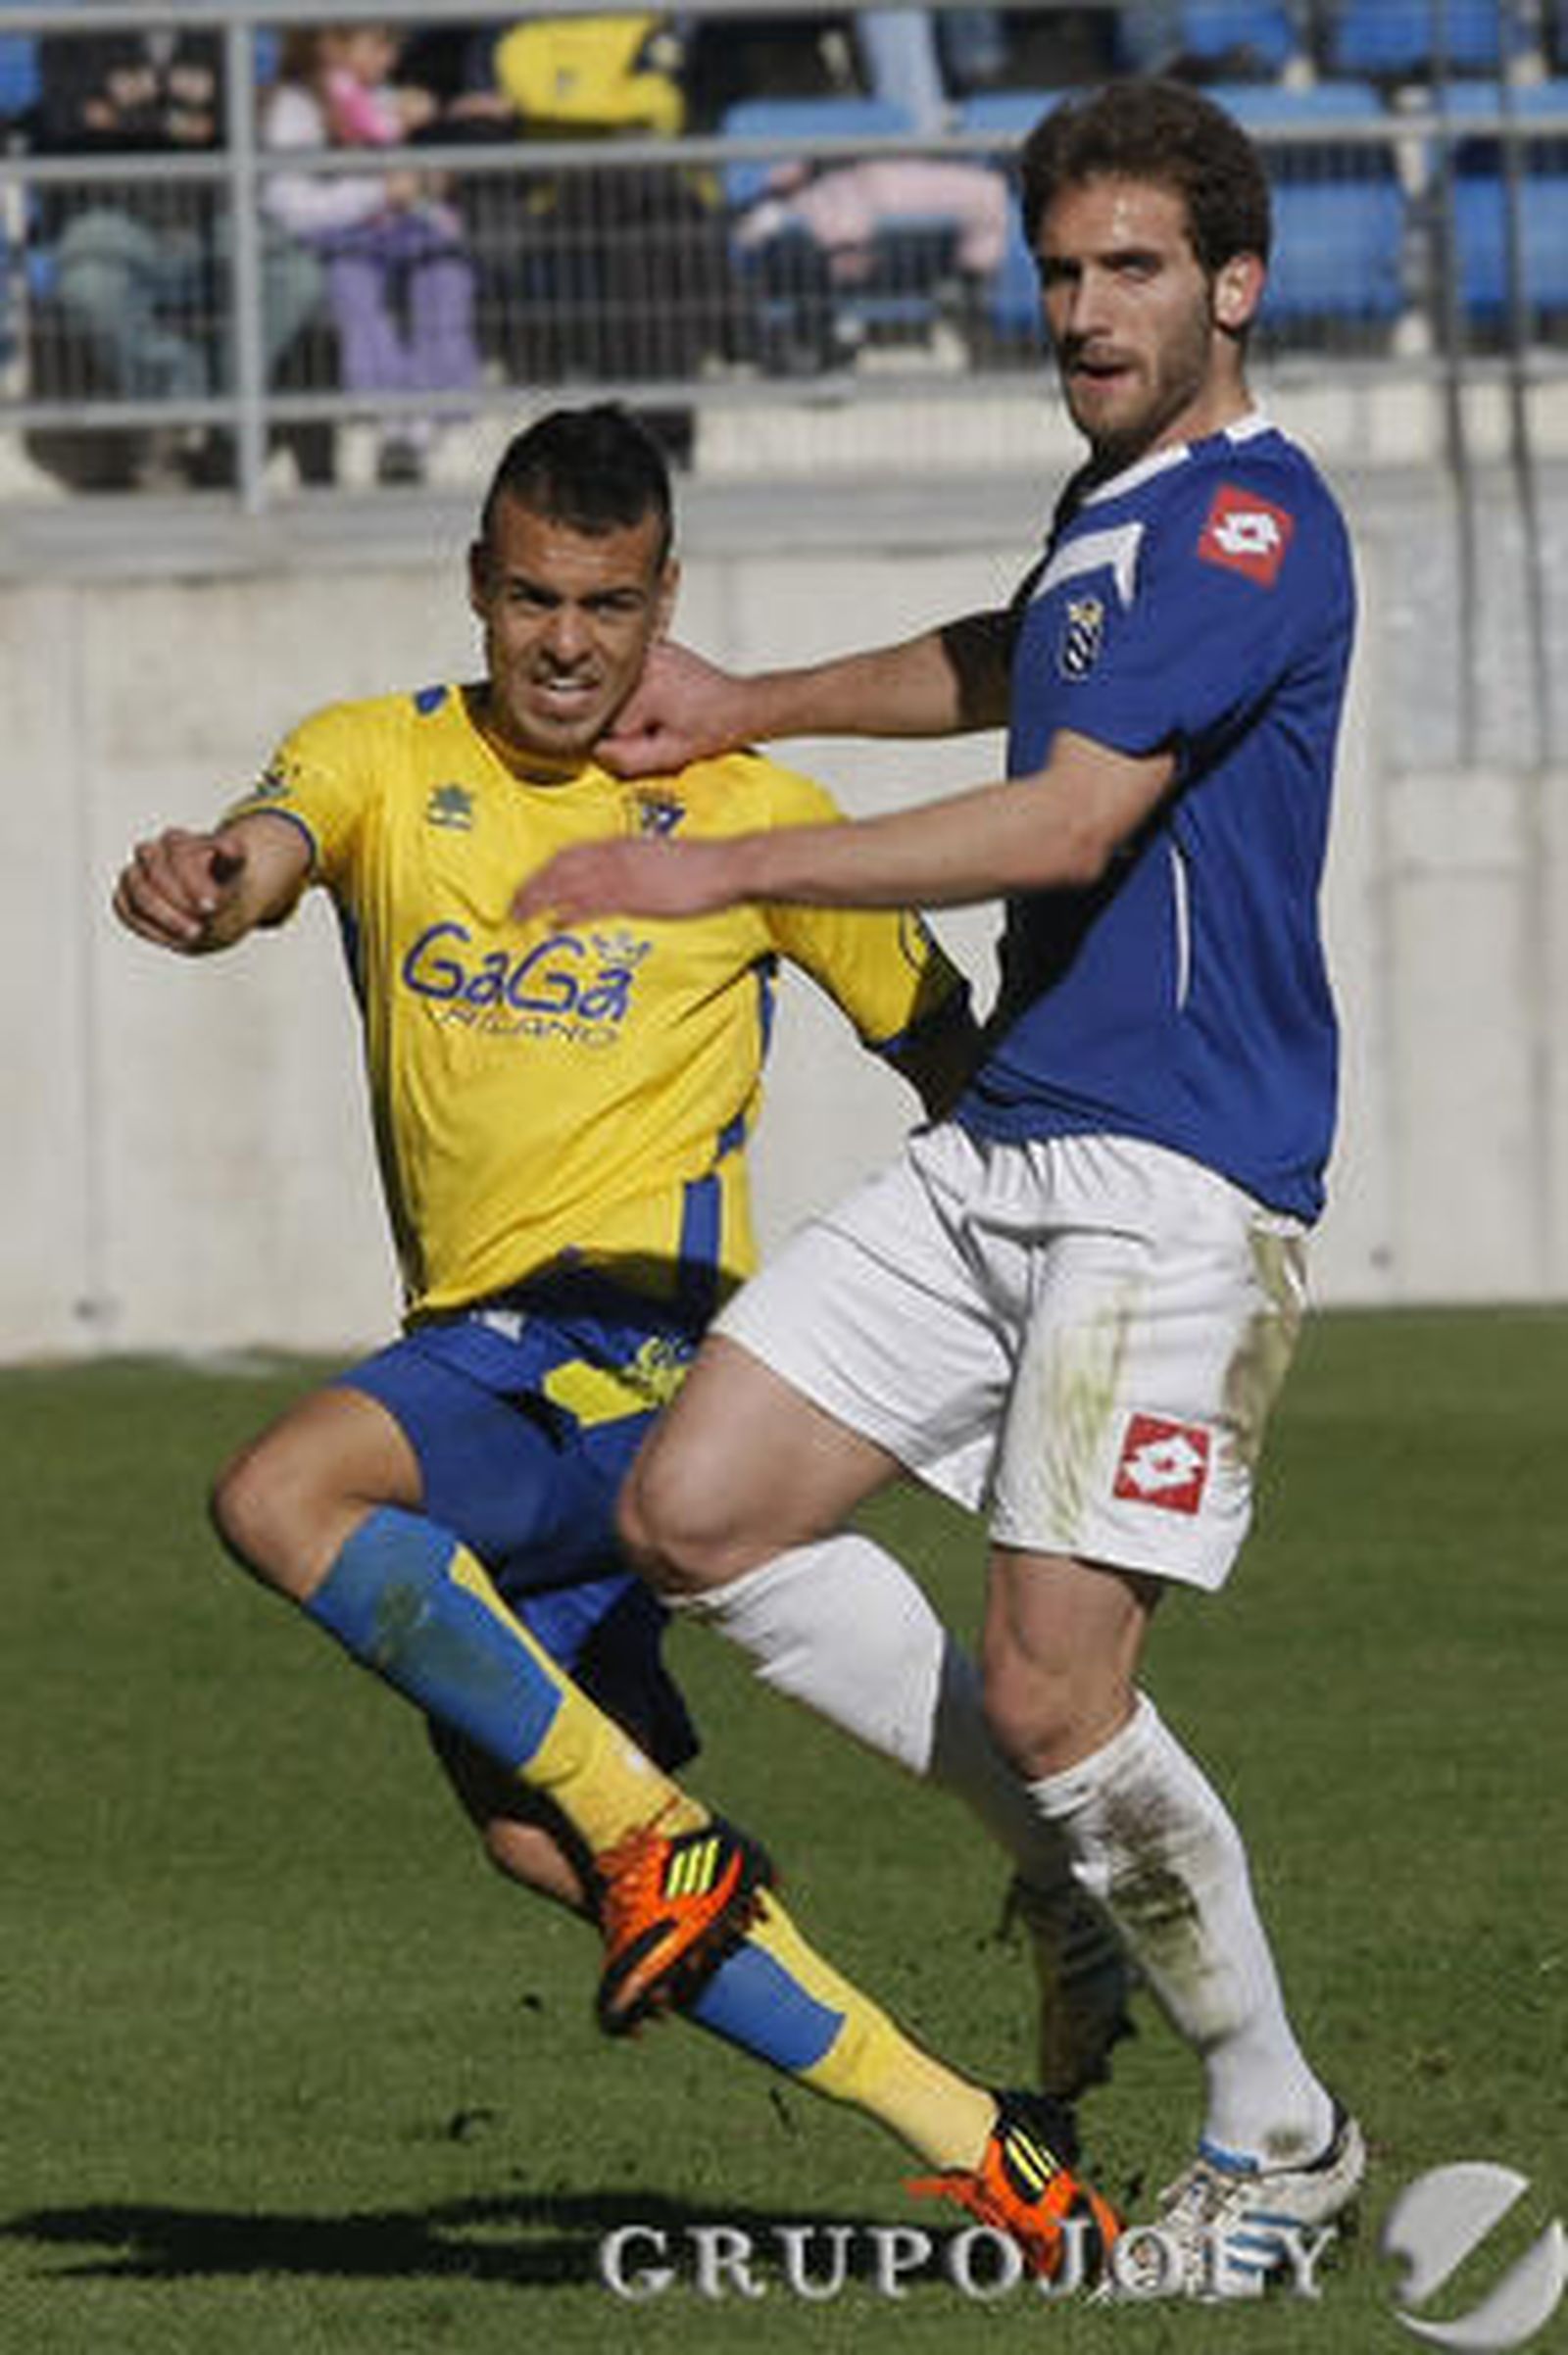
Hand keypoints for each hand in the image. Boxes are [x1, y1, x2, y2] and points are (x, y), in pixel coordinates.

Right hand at [112, 825, 249, 952]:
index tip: (211, 905)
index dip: (192, 881)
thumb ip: (233, 856)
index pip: (176, 853)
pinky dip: (145, 926)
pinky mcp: (125, 897)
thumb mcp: (236, 869)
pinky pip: (125, 910)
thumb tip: (229, 845)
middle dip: (177, 901)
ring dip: (162, 917)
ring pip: (135, 891)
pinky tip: (173, 939)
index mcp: (176, 840)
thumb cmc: (223, 882)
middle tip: (201, 926)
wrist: (212, 902)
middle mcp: (149, 853)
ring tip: (192, 934)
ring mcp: (133, 875)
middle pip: (152, 872)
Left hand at [512, 837, 739, 925]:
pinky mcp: (635, 896)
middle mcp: (616, 856)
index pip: (571, 853)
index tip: (529, 884)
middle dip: (532, 887)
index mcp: (621, 844)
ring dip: (540, 901)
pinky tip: (556, 925)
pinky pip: (593, 905)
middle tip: (512, 906)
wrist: (725, 865)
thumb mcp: (660, 857)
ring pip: (569, 885)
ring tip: (520, 917)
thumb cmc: (700, 865)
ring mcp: (624, 875)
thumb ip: (635, 864)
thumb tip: (620, 878)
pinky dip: (570, 914)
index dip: (545, 870)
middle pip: (560, 868)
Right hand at [597, 642, 751, 777]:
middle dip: (630, 721)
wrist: (741, 706)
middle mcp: (644, 661)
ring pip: (620, 690)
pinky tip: (666, 698)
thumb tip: (596, 750)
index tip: (650, 739)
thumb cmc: (715, 727)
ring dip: (636, 706)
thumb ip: (628, 758)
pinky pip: (632, 676)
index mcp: (645, 686)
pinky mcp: (655, 648)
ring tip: (668, 711)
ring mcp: (650, 651)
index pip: (609, 723)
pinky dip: (642, 689)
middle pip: (611, 703)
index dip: (629, 739)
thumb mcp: (671, 755)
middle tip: (663, 725)